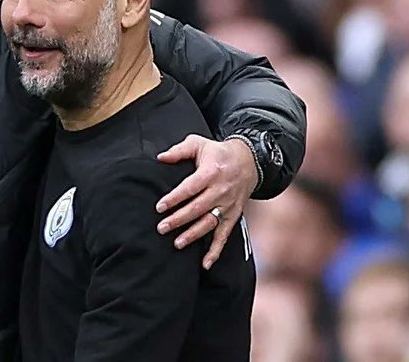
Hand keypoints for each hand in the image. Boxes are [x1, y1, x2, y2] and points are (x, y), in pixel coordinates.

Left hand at [154, 135, 257, 268]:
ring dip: (194, 235)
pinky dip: (216, 251)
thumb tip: (160, 158)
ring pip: (210, 223)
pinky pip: (224, 236)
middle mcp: (221, 191)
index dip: (174, 198)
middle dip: (179, 220)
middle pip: (198, 208)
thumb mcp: (199, 143)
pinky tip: (205, 264)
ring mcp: (228, 205)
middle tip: (161, 228)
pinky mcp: (233, 216)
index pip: (190, 188)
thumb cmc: (217, 152)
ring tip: (177, 243)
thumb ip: (179, 150)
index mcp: (211, 173)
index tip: (159, 207)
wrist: (248, 161)